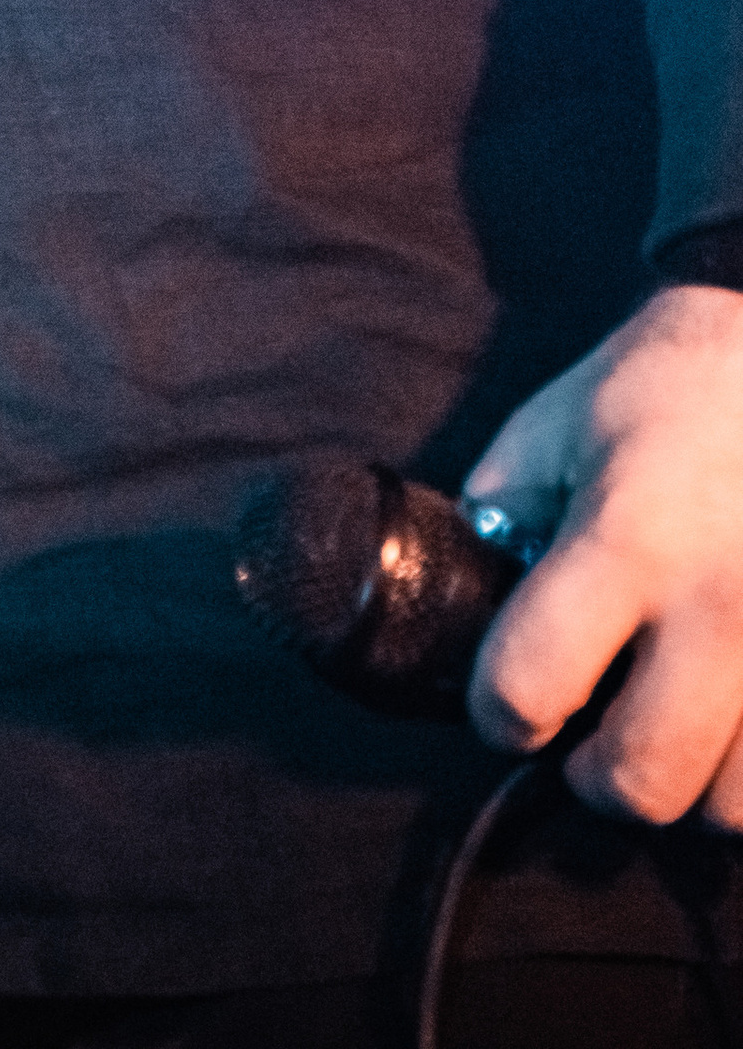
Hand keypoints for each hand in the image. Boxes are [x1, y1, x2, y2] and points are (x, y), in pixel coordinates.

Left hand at [463, 282, 742, 821]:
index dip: (500, 712)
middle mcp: (721, 605)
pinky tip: (736, 712)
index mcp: (627, 537)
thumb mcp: (556, 428)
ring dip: (695, 784)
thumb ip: (504, 515)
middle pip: (643, 784)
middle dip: (599, 775)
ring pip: (736, 809)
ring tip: (681, 724)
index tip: (509, 706)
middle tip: (596, 735)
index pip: (530, 686)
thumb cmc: (671, 386)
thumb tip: (478, 598)